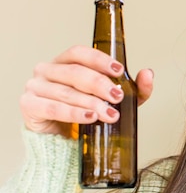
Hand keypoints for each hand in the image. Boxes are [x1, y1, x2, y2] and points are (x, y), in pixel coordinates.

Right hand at [20, 45, 153, 137]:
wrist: (62, 139)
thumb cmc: (85, 113)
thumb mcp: (114, 100)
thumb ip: (133, 88)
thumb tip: (148, 73)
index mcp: (65, 63)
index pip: (79, 53)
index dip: (99, 59)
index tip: (119, 70)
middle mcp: (47, 70)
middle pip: (75, 72)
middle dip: (99, 85)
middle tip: (117, 97)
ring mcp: (35, 87)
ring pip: (66, 92)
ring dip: (91, 103)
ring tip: (109, 113)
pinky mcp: (29, 106)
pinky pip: (53, 108)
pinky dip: (74, 113)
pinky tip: (89, 118)